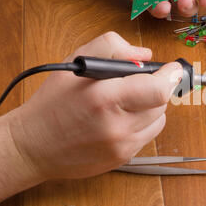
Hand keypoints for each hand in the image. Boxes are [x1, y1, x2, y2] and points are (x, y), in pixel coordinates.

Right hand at [6, 32, 182, 179]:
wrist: (34, 145)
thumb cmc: (54, 103)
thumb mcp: (76, 62)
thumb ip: (112, 48)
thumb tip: (145, 55)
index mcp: (103, 97)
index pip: (158, 89)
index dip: (170, 76)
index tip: (171, 69)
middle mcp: (116, 125)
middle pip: (162, 103)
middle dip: (157, 88)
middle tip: (141, 83)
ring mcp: (122, 145)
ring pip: (159, 119)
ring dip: (152, 107)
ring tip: (128, 102)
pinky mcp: (124, 157)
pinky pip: (149, 135)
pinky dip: (143, 123)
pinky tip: (123, 119)